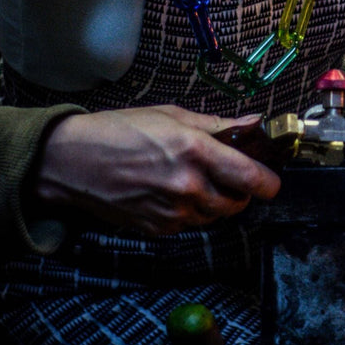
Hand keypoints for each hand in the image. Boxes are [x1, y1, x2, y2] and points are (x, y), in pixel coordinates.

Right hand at [33, 106, 281, 235]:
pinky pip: (190, 224)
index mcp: (194, 151)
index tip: (272, 181)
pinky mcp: (156, 229)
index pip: (249, 177)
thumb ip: (219, 125)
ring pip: (214, 216)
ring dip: (218, 203)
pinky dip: (193, 212)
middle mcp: (186, 185)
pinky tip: (178, 192)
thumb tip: (253, 123)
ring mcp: (170, 211)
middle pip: (236, 202)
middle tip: (235, 176)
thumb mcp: (173, 116)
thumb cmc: (121, 130)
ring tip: (202, 181)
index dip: (268, 182)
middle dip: (242, 192)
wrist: (72, 161)